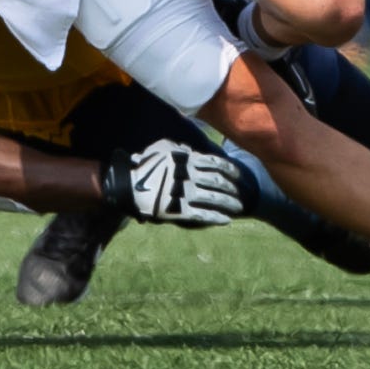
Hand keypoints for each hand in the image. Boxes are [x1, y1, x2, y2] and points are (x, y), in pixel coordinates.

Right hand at [102, 140, 249, 226]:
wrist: (128, 186)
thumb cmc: (145, 165)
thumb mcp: (161, 148)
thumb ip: (178, 147)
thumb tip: (189, 149)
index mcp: (186, 160)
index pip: (214, 162)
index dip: (229, 169)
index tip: (238, 175)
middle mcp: (188, 176)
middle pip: (218, 182)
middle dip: (231, 189)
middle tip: (241, 195)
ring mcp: (185, 194)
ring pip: (214, 198)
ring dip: (228, 203)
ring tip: (238, 208)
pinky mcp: (179, 210)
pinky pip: (203, 214)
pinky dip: (216, 217)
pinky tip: (226, 220)